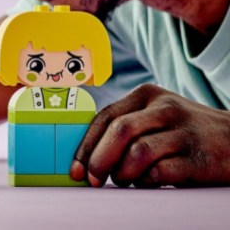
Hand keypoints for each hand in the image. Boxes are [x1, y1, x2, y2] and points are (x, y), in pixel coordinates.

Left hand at [71, 84, 229, 187]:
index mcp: (147, 95)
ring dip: (124, 173)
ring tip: (126, 180)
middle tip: (95, 180)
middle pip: (119, 131)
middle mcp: (165, 108)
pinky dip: (148, 182)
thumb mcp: (156, 116)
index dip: (86, 145)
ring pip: (138, 152)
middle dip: (99, 160)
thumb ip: (127, 126)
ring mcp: (184, 132)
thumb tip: (87, 156)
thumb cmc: (185, 131)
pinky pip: (162, 172)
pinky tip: (150, 182)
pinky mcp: (200, 159)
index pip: (105, 117)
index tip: (77, 169)